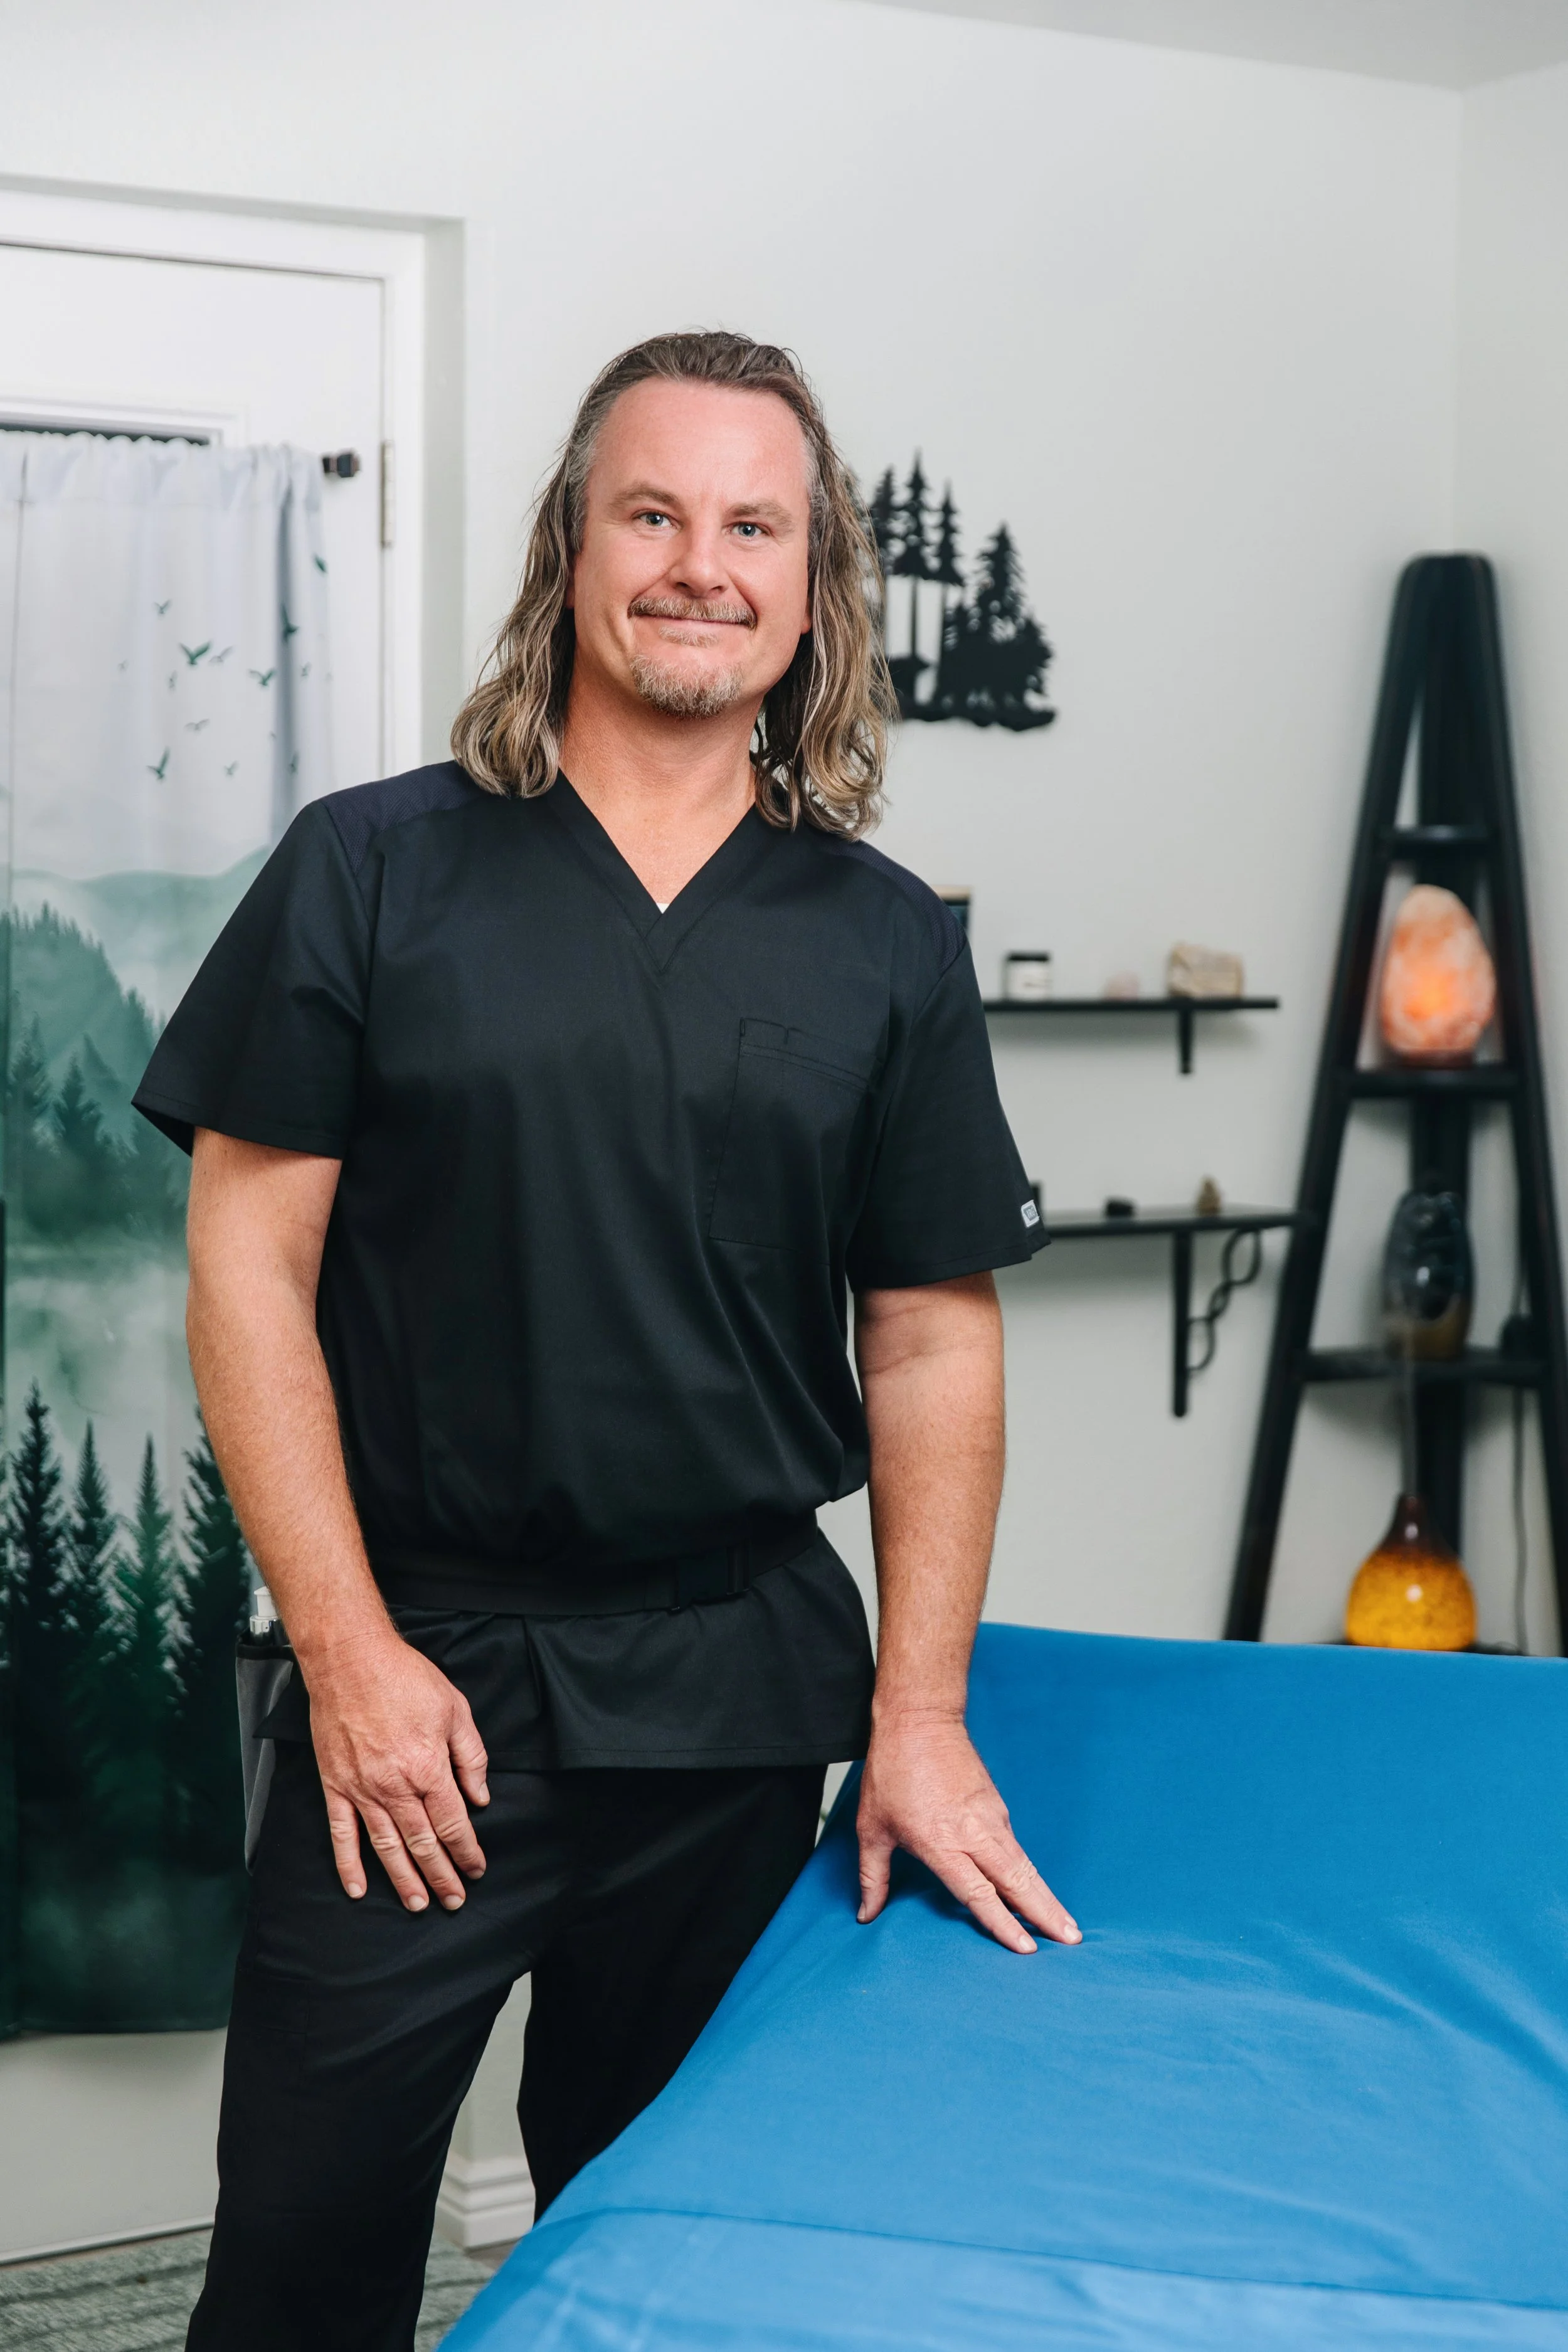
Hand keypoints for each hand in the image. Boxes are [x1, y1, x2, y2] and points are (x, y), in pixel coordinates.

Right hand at [305, 1629, 490, 1912]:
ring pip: (386, 1847)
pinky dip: (348, 1865)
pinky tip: (358, 1889)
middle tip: (453, 1901)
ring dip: (403, 1879)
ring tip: (418, 1904)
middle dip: (441, 1876)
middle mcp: (395, 1786)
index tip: (476, 1870)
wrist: (349, 1660)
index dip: (467, 1851)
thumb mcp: (455, 1708)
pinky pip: (341, 1834)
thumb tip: (480, 1798)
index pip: (453, 1824)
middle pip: (422, 1843)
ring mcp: (362, 1790)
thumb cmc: (404, 1678)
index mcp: (428, 1767)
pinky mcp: (336, 1786)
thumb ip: (471, 1757)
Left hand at [856, 1713, 1079, 1954]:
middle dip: (1046, 1913)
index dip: (1003, 1924)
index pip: (979, 1893)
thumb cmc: (892, 1772)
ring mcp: (990, 1817)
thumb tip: (865, 1914)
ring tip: (1065, 1923)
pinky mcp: (996, 1804)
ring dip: (1045, 1894)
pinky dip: (1029, 1871)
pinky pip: (1015, 1846)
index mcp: (942, 1843)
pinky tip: (1035, 1888)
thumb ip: (873, 1877)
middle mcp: (973, 1833)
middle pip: (1017, 1881)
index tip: (1027, 1948)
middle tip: (1071, 1940)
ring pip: (1023, 1864)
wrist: (919, 1720)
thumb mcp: (872, 1828)